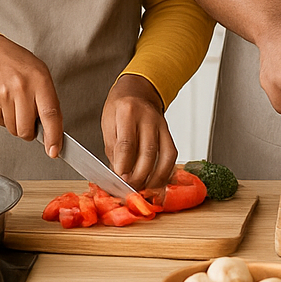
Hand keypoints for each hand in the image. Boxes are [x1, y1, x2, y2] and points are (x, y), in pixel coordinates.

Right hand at [0, 34, 62, 157]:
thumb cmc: (21, 66)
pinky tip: (6, 103)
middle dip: (30, 132)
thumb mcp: (42, 76)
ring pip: (13, 129)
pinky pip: (0, 123)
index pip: (50, 113)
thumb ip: (49, 102)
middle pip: (26, 128)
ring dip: (17, 125)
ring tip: (17, 106)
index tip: (54, 151)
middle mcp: (22, 87)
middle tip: (30, 122)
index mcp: (40, 80)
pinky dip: (4, 119)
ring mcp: (4, 93)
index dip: (53, 136)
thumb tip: (53, 131)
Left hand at [103, 73, 177, 190]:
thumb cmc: (119, 108)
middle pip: (148, 151)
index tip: (120, 179)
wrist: (138, 91)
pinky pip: (172, 155)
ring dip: (155, 177)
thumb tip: (118, 175)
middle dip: (139, 176)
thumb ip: (114, 149)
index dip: (124, 164)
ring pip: (164, 155)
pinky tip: (157, 182)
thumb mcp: (108, 123)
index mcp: (127, 112)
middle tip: (130, 189)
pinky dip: (166, 171)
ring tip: (145, 190)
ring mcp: (162, 125)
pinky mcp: (169, 132)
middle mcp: (148, 118)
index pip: (127, 142)